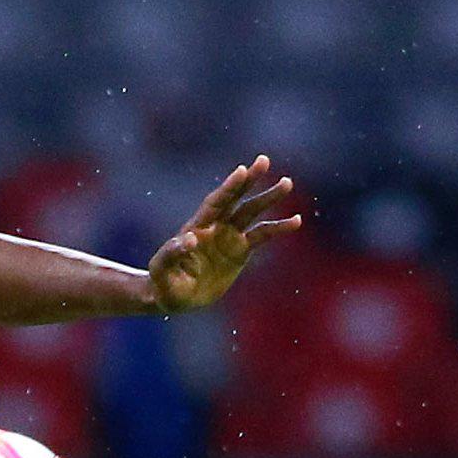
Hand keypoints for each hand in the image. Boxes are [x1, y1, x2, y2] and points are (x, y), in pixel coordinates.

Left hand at [147, 155, 300, 313]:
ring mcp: (229, 237)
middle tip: (264, 161)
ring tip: (287, 183)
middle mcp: (215, 227)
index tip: (241, 171)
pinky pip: (262, 236)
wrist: (174, 296)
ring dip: (268, 198)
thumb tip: (190, 240)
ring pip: (252, 213)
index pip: (215, 203)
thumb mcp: (161, 270)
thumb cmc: (163, 281)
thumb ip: (172, 253)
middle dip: (249, 181)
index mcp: (197, 227)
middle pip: (235, 200)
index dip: (228, 188)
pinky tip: (296, 221)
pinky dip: (278, 228)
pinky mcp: (240, 251)